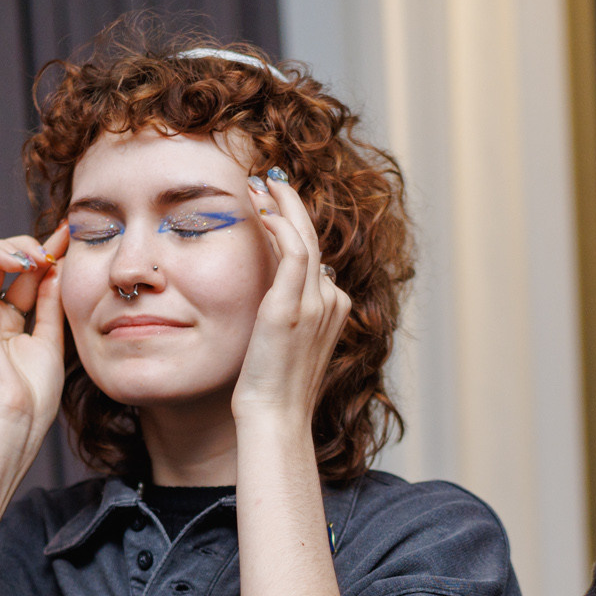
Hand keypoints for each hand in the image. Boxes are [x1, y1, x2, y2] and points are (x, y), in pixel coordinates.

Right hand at [0, 225, 69, 447]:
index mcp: (4, 323)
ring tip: (41, 256)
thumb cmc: (34, 393)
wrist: (18, 417)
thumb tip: (56, 267)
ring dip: (12, 246)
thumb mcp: (50, 336)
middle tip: (60, 245)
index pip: (20, 277)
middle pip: (0, 262)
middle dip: (31, 246)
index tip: (69, 240)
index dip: (44, 255)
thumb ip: (49, 302)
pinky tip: (25, 262)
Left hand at [229, 170, 350, 426]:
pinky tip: (262, 210)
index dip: (294, 225)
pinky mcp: (291, 307)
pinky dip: (280, 225)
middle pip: (314, 238)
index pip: (314, 256)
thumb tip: (274, 295)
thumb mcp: (286, 345)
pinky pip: (293, 252)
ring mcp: (316, 304)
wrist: (275, 417)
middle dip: (292, 203)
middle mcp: (331, 301)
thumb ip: (287, 314)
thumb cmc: (274, 390)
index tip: (273, 204)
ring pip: (304, 238)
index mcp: (334, 308)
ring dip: (283, 205)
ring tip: (260, 183)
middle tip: (269, 178)